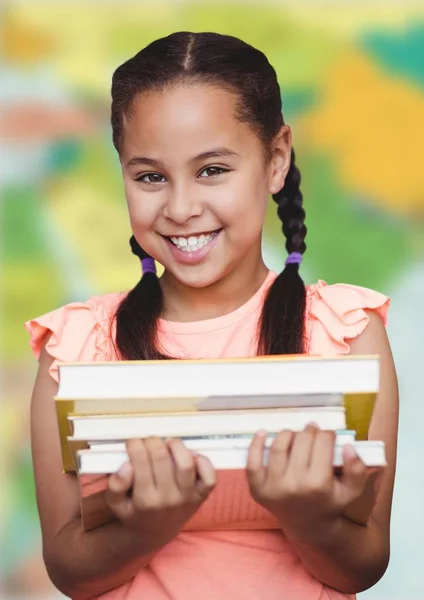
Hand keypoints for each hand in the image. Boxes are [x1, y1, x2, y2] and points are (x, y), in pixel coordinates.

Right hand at [105, 437, 215, 548]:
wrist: (155, 532)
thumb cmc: (135, 512)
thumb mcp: (116, 504)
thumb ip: (116, 485)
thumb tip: (127, 466)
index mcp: (145, 501)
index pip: (141, 461)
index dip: (135, 444)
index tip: (132, 442)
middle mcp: (168, 499)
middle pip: (161, 458)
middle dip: (152, 442)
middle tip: (147, 441)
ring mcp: (187, 498)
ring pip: (186, 463)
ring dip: (176, 446)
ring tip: (167, 444)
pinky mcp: (201, 496)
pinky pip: (209, 477)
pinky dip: (203, 462)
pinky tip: (189, 457)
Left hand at [246, 425, 369, 543]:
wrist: (308, 526)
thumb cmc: (329, 503)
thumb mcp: (351, 491)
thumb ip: (356, 469)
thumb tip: (347, 447)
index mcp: (319, 484)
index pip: (323, 442)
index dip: (328, 434)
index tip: (328, 436)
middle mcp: (295, 485)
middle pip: (302, 440)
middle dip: (310, 432)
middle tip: (313, 433)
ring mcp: (273, 487)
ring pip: (279, 446)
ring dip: (288, 434)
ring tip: (295, 435)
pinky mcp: (257, 489)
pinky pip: (252, 462)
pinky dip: (255, 444)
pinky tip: (262, 432)